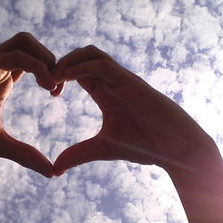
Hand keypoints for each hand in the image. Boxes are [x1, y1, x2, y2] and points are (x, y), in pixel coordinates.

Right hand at [0, 32, 60, 176]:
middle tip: (58, 88)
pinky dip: (38, 66)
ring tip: (53, 86)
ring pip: (26, 42)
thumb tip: (51, 172)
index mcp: (3, 80)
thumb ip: (24, 154)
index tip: (56, 95)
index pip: (33, 61)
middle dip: (54, 61)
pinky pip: (17, 55)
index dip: (51, 72)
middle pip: (32, 45)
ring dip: (47, 59)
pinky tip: (47, 86)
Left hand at [53, 45, 214, 174]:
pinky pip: (102, 64)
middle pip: (81, 56)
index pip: (78, 72)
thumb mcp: (102, 148)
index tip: (50, 93)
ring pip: (90, 53)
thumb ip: (79, 153)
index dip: (60, 76)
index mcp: (104, 92)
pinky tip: (66, 79)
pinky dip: (81, 67)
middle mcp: (111, 81)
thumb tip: (55, 168)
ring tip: (55, 78)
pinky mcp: (129, 82)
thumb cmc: (144, 145)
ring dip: (69, 61)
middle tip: (47, 82)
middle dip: (60, 64)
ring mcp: (120, 79)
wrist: (175, 147)